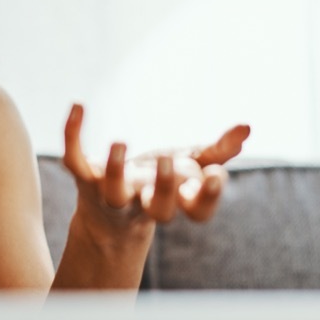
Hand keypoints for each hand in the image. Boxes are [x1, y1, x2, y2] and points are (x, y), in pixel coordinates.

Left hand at [61, 103, 249, 230]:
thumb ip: (218, 150)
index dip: (207, 197)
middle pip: (160, 210)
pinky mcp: (85, 179)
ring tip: (120, 142)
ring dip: (117, 170)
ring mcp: (114, 193)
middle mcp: (146, 202)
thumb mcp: (189, 164)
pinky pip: (75, 160)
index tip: (213, 175)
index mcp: (176, 200)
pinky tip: (78, 105)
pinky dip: (72, 134)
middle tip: (166, 160)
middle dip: (165, 187)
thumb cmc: (158, 184)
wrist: (107, 213)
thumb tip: (247, 128)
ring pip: (114, 193)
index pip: (198, 211)